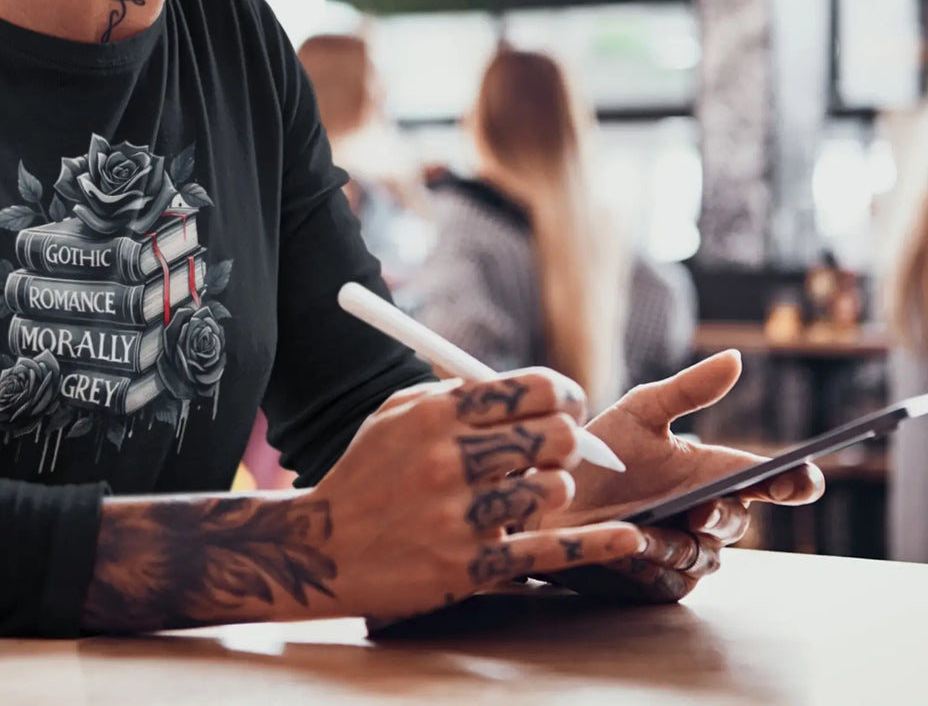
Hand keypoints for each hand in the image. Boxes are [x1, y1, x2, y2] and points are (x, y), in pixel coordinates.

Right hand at [310, 369, 645, 622]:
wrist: (323, 549)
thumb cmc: (367, 473)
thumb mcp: (395, 415)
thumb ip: (453, 394)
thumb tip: (522, 387)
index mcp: (435, 416)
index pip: (529, 389)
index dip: (562, 393)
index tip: (566, 402)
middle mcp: (449, 461)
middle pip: (554, 435)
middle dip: (566, 438)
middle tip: (556, 447)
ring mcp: (461, 517)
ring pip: (555, 488)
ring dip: (554, 488)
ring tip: (529, 492)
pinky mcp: (470, 568)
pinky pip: (549, 551)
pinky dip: (596, 545)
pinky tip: (630, 539)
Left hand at [532, 350, 823, 602]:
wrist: (549, 493)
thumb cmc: (599, 452)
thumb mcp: (641, 412)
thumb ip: (689, 389)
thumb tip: (736, 357)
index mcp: (711, 472)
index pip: (770, 481)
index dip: (796, 482)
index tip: (803, 479)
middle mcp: (706, 515)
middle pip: (737, 522)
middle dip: (722, 514)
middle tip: (703, 505)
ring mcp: (686, 551)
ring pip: (706, 556)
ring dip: (679, 541)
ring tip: (646, 529)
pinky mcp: (660, 581)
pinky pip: (673, 580)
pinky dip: (654, 563)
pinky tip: (629, 546)